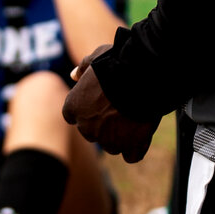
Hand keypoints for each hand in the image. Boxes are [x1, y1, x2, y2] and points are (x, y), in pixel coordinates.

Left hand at [65, 44, 159, 162]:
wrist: (140, 76)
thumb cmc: (116, 63)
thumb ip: (83, 67)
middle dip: (103, 124)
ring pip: (112, 145)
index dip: (86, 109)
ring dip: (120, 136)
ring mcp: (108, 139)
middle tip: (119, 106)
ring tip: (134, 117)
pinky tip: (142, 136)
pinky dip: (136, 148)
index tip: (98, 101)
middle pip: (92, 132)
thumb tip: (73, 75)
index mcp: (73, 107)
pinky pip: (131, 156)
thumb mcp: (96, 57)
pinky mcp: (130, 146)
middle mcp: (87, 127)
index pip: (73, 116)